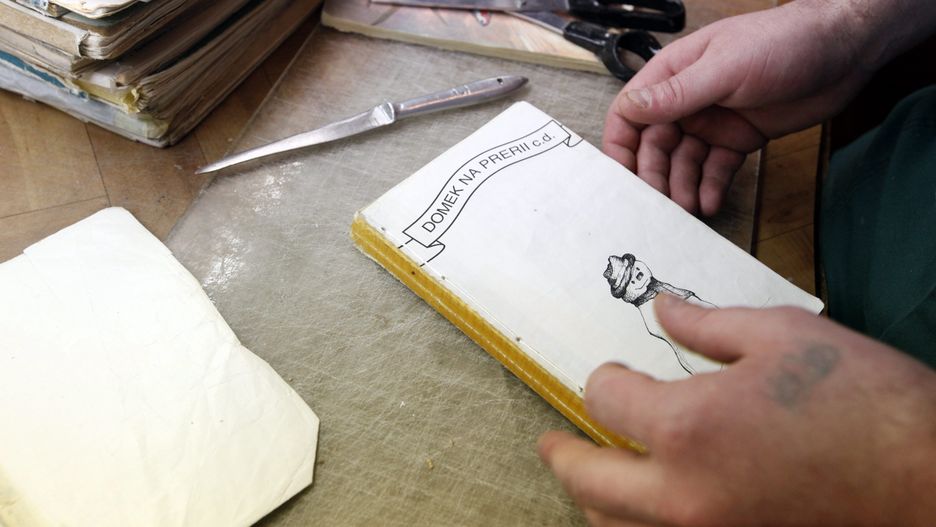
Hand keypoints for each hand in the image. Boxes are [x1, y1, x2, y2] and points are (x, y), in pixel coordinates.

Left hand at [538, 295, 935, 525]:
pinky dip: (638, 525)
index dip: (604, 378)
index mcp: (686, 427)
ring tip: (594, 476)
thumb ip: (707, 325)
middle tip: (550, 443)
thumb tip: (662, 309)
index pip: (605, 400)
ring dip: (595, 499)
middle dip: (562, 455)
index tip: (613, 373)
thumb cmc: (865, 401)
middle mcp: (681, 495)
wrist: (933, 481)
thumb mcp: (784, 336)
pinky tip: (647, 507)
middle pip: (587, 480)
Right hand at [603, 2, 872, 215]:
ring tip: (688, 209)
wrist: (844, 50)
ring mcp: (713, 120)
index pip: (631, 112)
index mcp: (674, 73)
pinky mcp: (739, 138)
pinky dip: (710, 187)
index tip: (621, 178)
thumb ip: (676, 93)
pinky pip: (715, 168)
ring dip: (681, 186)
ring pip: (683, 161)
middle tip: (661, 203)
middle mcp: (688, 99)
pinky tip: (710, 203)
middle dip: (654, 174)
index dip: (621, 145)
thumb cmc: (783, 43)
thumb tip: (630, 108)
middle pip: (655, 144)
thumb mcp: (725, 68)